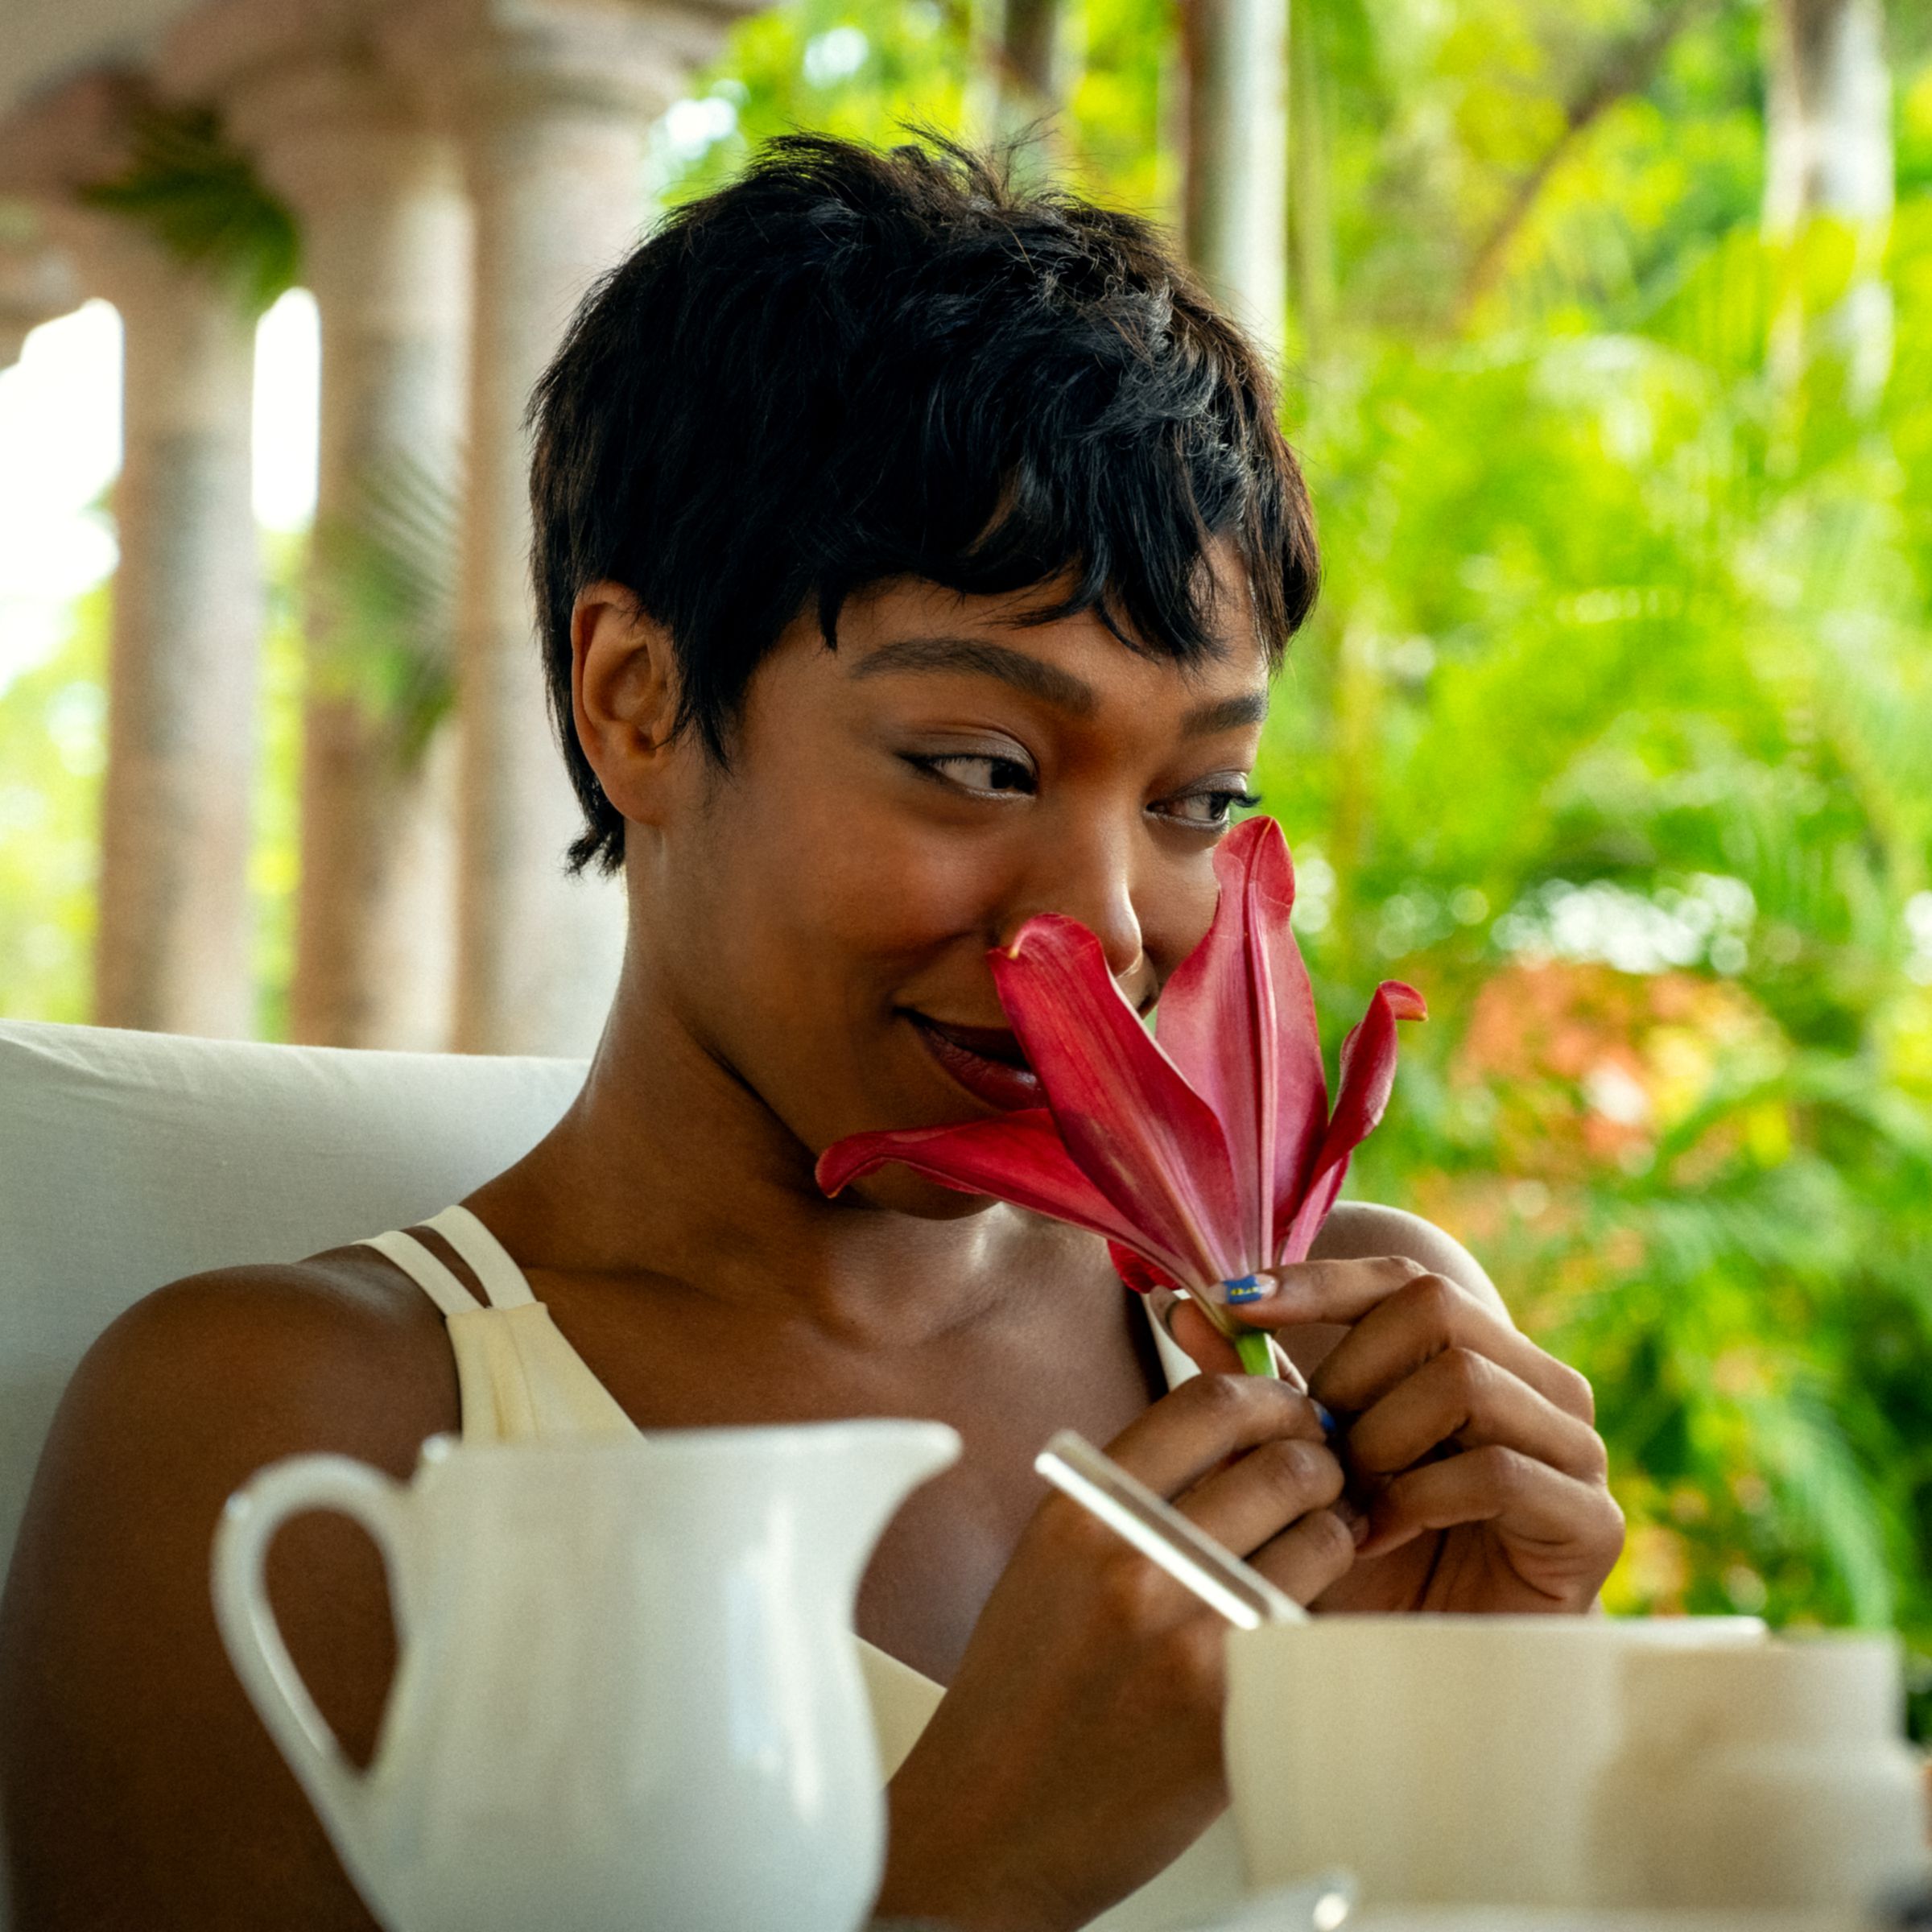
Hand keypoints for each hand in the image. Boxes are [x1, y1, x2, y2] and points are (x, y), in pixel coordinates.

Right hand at [876, 1373, 1355, 1931]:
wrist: (990, 1820)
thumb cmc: (1025, 1684)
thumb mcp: (1057, 1554)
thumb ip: (1138, 1486)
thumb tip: (1246, 1426)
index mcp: (1083, 1507)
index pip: (1209, 1405)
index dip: (1271, 1397)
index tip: (1291, 1413)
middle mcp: (1134, 1559)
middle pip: (1283, 1463)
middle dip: (1320, 1463)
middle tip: (1322, 1482)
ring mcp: (1188, 1634)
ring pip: (1320, 1538)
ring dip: (1333, 1533)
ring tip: (1315, 1548)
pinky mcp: (1232, 1706)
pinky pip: (1316, 1622)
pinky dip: (1320, 1609)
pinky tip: (1299, 1616)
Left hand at [1168, 1257, 1623, 1615]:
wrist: (1425, 1680)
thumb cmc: (1363, 1567)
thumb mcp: (1300, 1467)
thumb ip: (1256, 1388)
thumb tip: (1183, 1306)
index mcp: (1480, 1356)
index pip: (1402, 1279)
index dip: (1318, 1281)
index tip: (1234, 1301)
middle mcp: (1538, 1387)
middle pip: (1436, 1306)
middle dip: (1349, 1372)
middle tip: (1314, 1445)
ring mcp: (1575, 1450)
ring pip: (1463, 1380)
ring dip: (1381, 1440)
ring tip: (1346, 1500)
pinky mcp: (1591, 1520)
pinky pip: (1497, 1470)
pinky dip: (1420, 1500)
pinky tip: (1378, 1536)